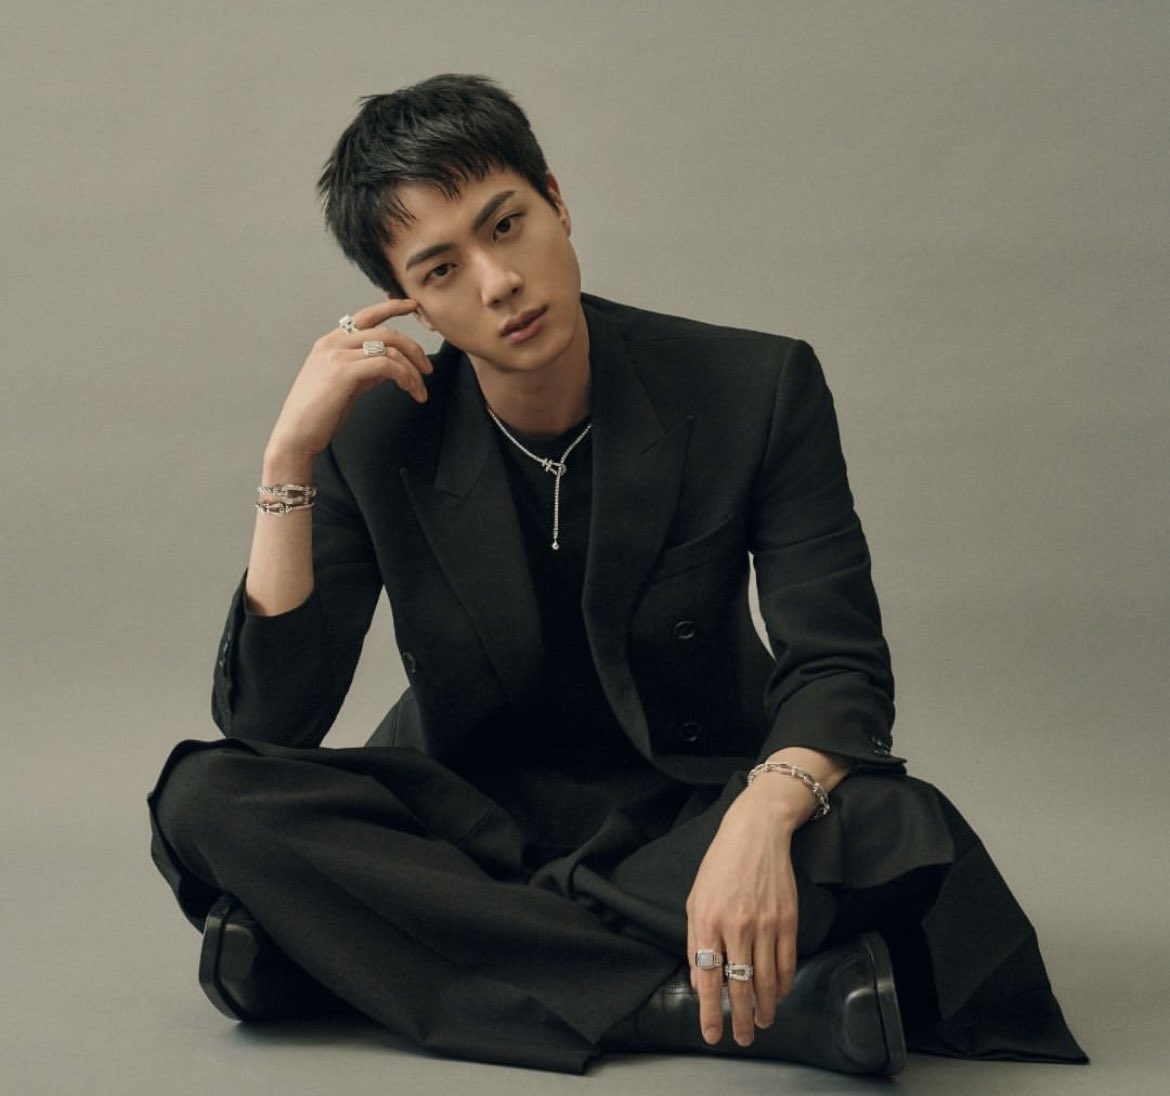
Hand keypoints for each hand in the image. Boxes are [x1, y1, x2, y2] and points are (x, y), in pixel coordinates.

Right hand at [264, 298, 431, 473]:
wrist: (297, 435)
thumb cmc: (319, 415)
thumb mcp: (346, 385)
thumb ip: (365, 370)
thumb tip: (390, 364)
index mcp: (331, 341)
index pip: (366, 315)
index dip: (392, 307)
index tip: (413, 306)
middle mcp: (333, 342)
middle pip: (385, 331)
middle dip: (413, 348)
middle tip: (427, 369)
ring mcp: (337, 355)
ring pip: (389, 347)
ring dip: (412, 369)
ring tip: (420, 390)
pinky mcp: (343, 372)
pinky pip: (386, 364)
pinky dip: (404, 376)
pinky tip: (410, 390)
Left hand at [685, 782, 802, 1046]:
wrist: (756, 833)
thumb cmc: (720, 865)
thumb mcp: (695, 899)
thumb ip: (695, 941)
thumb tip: (700, 981)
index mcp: (708, 921)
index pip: (709, 978)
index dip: (711, 1012)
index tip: (713, 1035)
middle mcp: (737, 927)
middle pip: (742, 986)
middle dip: (743, 1019)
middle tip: (745, 1038)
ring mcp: (765, 924)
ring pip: (768, 980)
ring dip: (767, 1007)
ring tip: (763, 1021)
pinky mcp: (787, 920)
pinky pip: (787, 962)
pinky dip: (784, 984)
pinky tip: (780, 993)